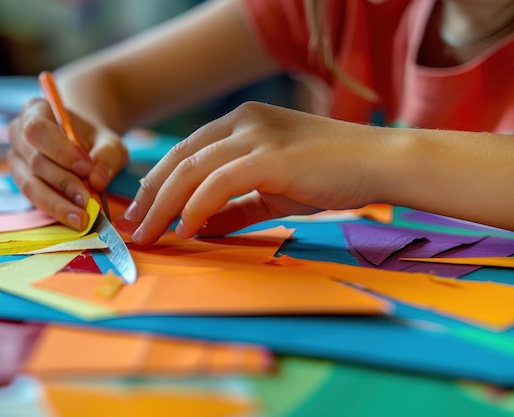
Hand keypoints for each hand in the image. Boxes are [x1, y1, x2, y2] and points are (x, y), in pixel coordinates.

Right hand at [7, 98, 127, 229]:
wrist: (83, 146)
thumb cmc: (93, 140)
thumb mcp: (108, 141)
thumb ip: (107, 155)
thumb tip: (98, 179)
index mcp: (35, 111)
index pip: (38, 129)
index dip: (60, 151)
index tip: (85, 168)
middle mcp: (18, 135)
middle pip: (34, 160)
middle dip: (63, 182)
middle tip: (87, 200)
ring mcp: (16, 161)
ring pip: (30, 184)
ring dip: (57, 202)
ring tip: (81, 217)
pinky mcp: (22, 183)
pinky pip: (34, 198)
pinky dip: (55, 209)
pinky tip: (74, 219)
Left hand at [121, 101, 387, 244]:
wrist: (380, 162)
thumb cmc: (331, 175)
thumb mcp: (273, 192)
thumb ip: (235, 207)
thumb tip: (200, 227)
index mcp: (242, 121)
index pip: (186, 151)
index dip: (159, 182)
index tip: (143, 212)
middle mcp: (242, 121)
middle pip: (180, 159)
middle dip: (151, 196)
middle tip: (133, 228)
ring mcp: (256, 135)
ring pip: (192, 169)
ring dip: (165, 205)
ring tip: (149, 234)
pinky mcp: (270, 156)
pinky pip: (219, 182)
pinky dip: (197, 207)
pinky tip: (186, 229)